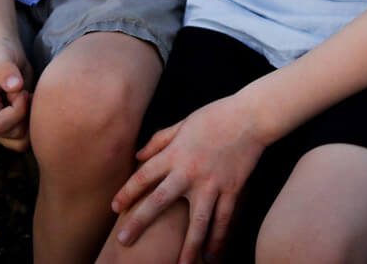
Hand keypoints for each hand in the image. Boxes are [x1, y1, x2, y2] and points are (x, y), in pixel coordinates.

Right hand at [0, 37, 33, 151]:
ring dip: (30, 122)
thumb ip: (6, 69)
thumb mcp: (3, 56)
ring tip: (28, 100)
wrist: (6, 56)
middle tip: (26, 92)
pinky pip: (24, 139)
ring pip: (20, 142)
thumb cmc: (2, 54)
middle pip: (12, 135)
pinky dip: (32, 126)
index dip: (18, 110)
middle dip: (25, 114)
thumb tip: (14, 86)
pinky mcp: (7, 131)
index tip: (24, 91)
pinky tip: (30, 106)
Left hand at [111, 95, 267, 263]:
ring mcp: (212, 183)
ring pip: (197, 221)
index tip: (115, 208)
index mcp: (175, 154)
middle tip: (124, 241)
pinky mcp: (232, 189)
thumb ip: (159, 140)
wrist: (251, 116)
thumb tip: (138, 156)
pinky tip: (213, 256)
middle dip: (140, 222)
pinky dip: (219, 239)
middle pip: (160, 201)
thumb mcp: (182, 123)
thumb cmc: (215, 116)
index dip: (128, 192)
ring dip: (188, 246)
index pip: (144, 176)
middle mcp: (190, 171)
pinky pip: (224, 219)